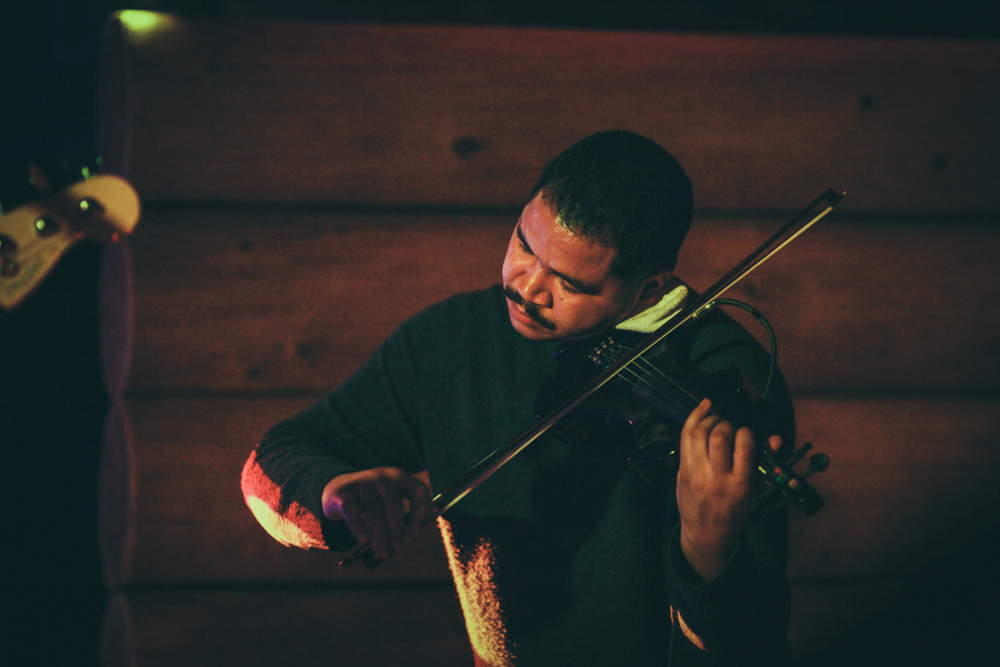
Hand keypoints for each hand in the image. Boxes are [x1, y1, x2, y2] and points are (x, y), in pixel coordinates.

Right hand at [322, 468, 431, 558]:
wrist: (338, 489)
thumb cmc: (372, 502)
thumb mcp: (389, 503)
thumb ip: (401, 517)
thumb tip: (409, 538)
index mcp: (399, 477)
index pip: (417, 489)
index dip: (420, 511)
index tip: (414, 533)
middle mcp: (381, 476)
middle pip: (393, 502)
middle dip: (396, 529)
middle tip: (396, 547)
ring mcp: (361, 483)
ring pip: (373, 510)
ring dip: (379, 535)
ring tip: (381, 552)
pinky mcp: (342, 493)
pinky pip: (352, 511)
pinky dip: (359, 526)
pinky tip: (363, 539)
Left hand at [676, 399, 780, 580]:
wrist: (706, 535)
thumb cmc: (735, 512)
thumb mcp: (755, 491)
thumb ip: (765, 462)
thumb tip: (776, 439)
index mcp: (741, 484)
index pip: (744, 446)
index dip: (746, 432)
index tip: (745, 433)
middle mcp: (718, 479)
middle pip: (719, 437)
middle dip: (726, 424)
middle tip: (728, 427)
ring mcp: (697, 474)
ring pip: (699, 434)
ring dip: (709, 419)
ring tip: (716, 420)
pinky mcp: (683, 471)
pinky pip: (685, 438)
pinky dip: (693, 419)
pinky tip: (702, 408)